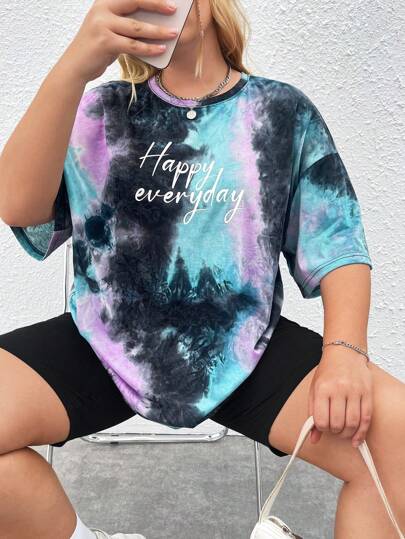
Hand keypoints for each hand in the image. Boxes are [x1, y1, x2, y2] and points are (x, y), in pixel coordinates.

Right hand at [59, 0, 178, 83]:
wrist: (75, 66)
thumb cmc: (96, 48)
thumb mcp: (109, 29)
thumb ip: (125, 23)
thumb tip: (152, 22)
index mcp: (104, 2)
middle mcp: (102, 9)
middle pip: (135, 2)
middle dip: (156, 4)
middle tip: (174, 9)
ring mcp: (102, 24)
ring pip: (137, 27)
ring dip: (158, 31)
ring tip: (173, 33)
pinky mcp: (104, 42)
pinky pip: (133, 45)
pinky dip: (149, 48)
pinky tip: (161, 49)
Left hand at [308, 347, 372, 448]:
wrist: (344, 353)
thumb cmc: (328, 372)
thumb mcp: (314, 389)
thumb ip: (312, 414)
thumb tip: (313, 438)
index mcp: (322, 388)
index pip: (321, 420)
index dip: (321, 429)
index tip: (322, 427)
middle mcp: (338, 389)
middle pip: (337, 424)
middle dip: (334, 432)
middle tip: (333, 429)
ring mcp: (354, 391)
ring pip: (352, 423)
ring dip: (347, 433)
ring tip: (343, 432)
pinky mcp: (367, 393)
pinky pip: (366, 418)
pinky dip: (361, 433)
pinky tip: (356, 438)